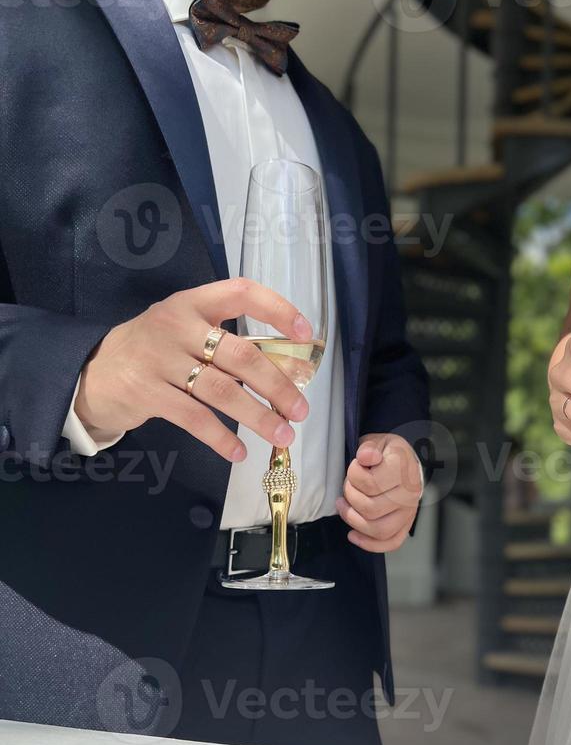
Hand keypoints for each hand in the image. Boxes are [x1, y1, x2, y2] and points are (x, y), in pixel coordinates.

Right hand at [75, 279, 311, 461]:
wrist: (91, 374)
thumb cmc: (152, 353)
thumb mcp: (182, 332)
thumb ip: (224, 343)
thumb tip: (284, 372)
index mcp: (192, 303)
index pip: (242, 292)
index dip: (278, 310)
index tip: (306, 335)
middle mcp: (177, 325)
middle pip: (241, 355)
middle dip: (278, 385)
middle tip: (301, 410)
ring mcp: (160, 359)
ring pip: (222, 391)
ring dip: (258, 416)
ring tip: (283, 435)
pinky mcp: (147, 392)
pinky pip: (194, 418)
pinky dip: (221, 437)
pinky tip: (238, 451)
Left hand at [337, 433, 422, 553]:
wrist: (404, 462)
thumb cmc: (386, 453)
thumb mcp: (377, 441)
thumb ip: (369, 447)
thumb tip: (365, 456)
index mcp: (403, 470)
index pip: (371, 484)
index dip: (353, 475)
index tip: (353, 467)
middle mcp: (410, 494)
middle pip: (371, 509)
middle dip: (350, 497)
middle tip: (347, 486)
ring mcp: (409, 512)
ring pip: (378, 529)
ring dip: (353, 519)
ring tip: (344, 506)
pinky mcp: (406, 525)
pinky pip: (391, 542)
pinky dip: (369, 543)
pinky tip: (353, 535)